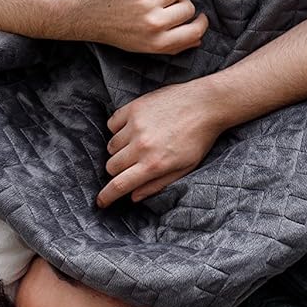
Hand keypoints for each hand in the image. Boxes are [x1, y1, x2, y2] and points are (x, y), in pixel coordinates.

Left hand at [69, 0, 208, 54]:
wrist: (83, 15)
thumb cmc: (115, 31)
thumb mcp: (143, 46)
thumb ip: (171, 45)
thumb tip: (199, 39)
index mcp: (157, 43)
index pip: (194, 32)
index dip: (201, 23)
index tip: (200, 17)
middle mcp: (154, 25)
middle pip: (188, 7)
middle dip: (180, 3)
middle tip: (165, 4)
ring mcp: (146, 3)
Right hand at [96, 78, 222, 207]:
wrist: (206, 105)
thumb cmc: (198, 139)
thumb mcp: (184, 168)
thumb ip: (157, 185)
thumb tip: (134, 197)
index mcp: (153, 165)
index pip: (119, 185)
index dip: (106, 196)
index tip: (100, 201)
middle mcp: (141, 146)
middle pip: (111, 166)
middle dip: (118, 171)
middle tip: (132, 165)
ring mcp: (135, 125)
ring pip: (110, 146)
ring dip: (119, 150)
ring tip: (137, 145)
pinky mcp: (133, 108)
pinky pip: (112, 124)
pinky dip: (117, 129)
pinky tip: (132, 129)